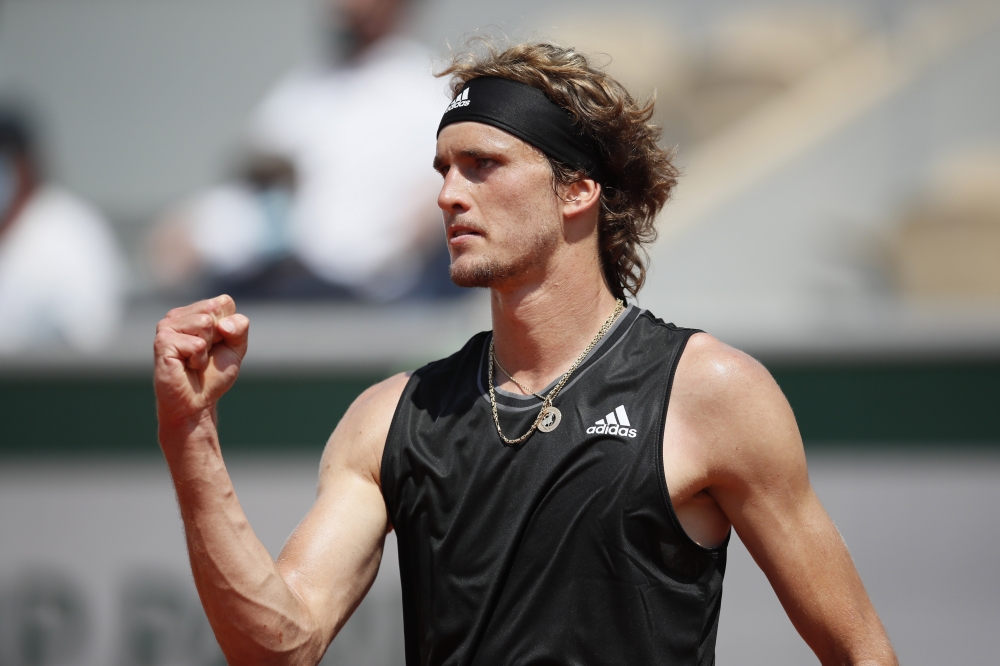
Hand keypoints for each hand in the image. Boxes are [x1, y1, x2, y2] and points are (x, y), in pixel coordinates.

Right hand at [153, 295, 249, 426]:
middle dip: (219, 336)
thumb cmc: (214, 374)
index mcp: (195, 311)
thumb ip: (239, 327)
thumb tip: (223, 324)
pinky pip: (196, 344)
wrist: (197, 402)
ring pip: (205, 323)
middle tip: (205, 353)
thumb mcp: (236, 348)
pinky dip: (198, 359)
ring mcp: (168, 326)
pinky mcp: (162, 341)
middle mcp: (178, 314)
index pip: (224, 302)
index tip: (218, 344)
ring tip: (194, 359)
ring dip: (207, 349)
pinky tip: (186, 366)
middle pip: (214, 309)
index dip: (229, 327)